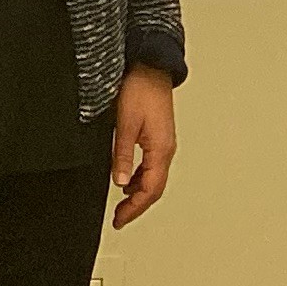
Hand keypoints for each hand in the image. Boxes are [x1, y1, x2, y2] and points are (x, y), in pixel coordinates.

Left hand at [110, 66, 176, 226]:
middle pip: (155, 188)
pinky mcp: (159, 136)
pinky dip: (140, 178)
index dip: (134, 208)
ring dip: (139, 193)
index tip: (120, 220)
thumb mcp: (125, 124)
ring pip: (154, 178)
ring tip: (122, 203)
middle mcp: (166, 148)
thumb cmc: (141, 89)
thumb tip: (120, 182)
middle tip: (120, 217)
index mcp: (161, 149)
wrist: (151, 66)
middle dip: (138, 206)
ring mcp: (164, 142)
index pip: (150, 190)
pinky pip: (152, 165)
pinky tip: (128, 178)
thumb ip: (122, 155)